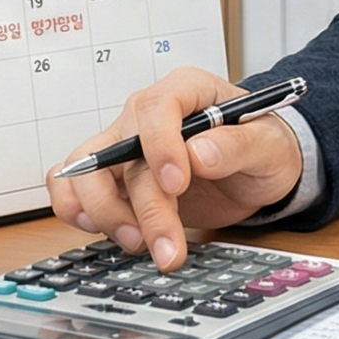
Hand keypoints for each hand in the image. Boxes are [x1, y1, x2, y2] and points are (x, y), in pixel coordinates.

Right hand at [46, 67, 304, 271]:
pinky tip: (103, 231)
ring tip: (140, 245)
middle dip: (143, 206)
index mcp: (185, 91)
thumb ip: (238, 145)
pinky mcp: (112, 177)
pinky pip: (71, 184)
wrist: (256, 173)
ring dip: (105, 214)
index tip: (177, 185)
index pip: (157, 107)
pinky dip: (75, 209)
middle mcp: (145, 115)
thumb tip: (200, 154)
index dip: (159, 145)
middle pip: (120, 152)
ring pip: (85, 171)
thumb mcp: (268, 145)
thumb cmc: (263, 149)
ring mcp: (123, 145)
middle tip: (168, 247)